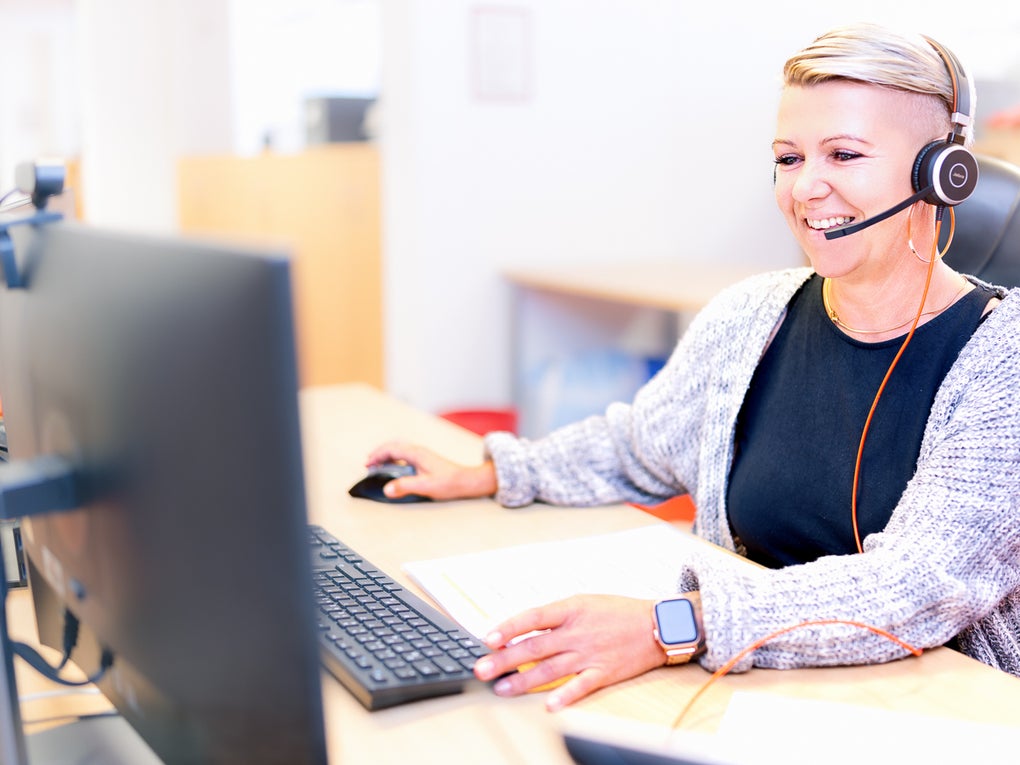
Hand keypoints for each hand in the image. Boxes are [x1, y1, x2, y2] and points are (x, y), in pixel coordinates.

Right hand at [364, 441, 497, 500]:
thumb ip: (405, 486)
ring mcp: (422, 455)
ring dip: (387, 455)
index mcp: (416, 454)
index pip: (391, 449)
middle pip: (394, 446)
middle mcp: (418, 451)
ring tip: (378, 465)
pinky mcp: (425, 460)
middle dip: (379, 453)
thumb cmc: (449, 482)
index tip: (368, 463)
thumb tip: (387, 489)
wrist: (467, 480)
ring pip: (399, 450)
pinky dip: (395, 459)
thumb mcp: (425, 486)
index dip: (377, 455)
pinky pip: (405, 455)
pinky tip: (394, 469)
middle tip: (369, 463)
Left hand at [472, 595, 665, 710]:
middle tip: (481, 669)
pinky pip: (581, 686)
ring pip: (551, 669)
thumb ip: (554, 617)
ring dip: (524, 681)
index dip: (509, 628)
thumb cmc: (617, 611)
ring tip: (502, 689)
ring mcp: (590, 654)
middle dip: (505, 659)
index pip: (533, 618)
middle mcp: (577, 632)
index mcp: (571, 610)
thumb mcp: (583, 603)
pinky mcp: (604, 672)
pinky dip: (565, 696)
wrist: (657, 624)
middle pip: (535, 647)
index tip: (487, 639)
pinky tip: (549, 706)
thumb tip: (522, 628)